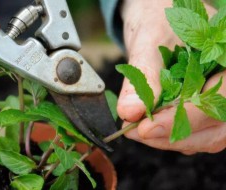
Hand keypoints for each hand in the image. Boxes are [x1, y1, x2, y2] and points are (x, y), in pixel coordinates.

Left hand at [118, 0, 222, 153]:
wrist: (156, 16)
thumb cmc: (158, 19)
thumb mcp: (149, 41)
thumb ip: (143, 76)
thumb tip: (130, 112)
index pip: (220, 99)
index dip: (183, 119)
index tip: (146, 128)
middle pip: (218, 125)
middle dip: (174, 134)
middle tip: (136, 132)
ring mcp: (221, 96)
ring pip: (208, 134)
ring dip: (171, 139)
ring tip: (137, 130)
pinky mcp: (205, 106)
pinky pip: (197, 131)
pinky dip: (171, 135)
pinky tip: (148, 126)